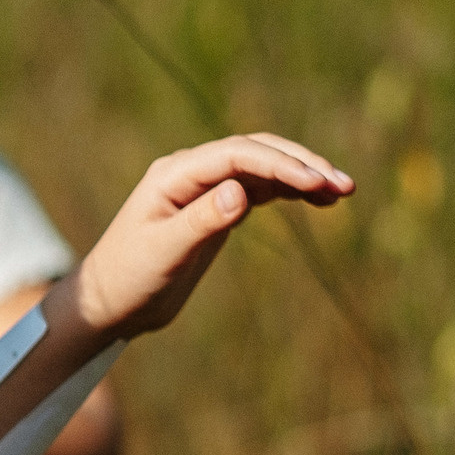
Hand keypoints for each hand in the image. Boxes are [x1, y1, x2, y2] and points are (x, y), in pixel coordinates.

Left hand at [76, 133, 351, 337]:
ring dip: (302, 176)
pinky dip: (289, 192)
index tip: (316, 184)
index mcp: (174, 175)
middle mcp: (191, 173)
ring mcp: (205, 188)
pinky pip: (260, 189)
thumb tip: (241, 194)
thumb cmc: (128, 278)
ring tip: (343, 192)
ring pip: (262, 169)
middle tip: (344, 186)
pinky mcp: (216, 208)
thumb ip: (200, 222)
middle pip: (256, 152)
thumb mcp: (163, 254)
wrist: (110, 302)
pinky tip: (319, 201)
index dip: (279, 164)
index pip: (236, 155)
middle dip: (301, 164)